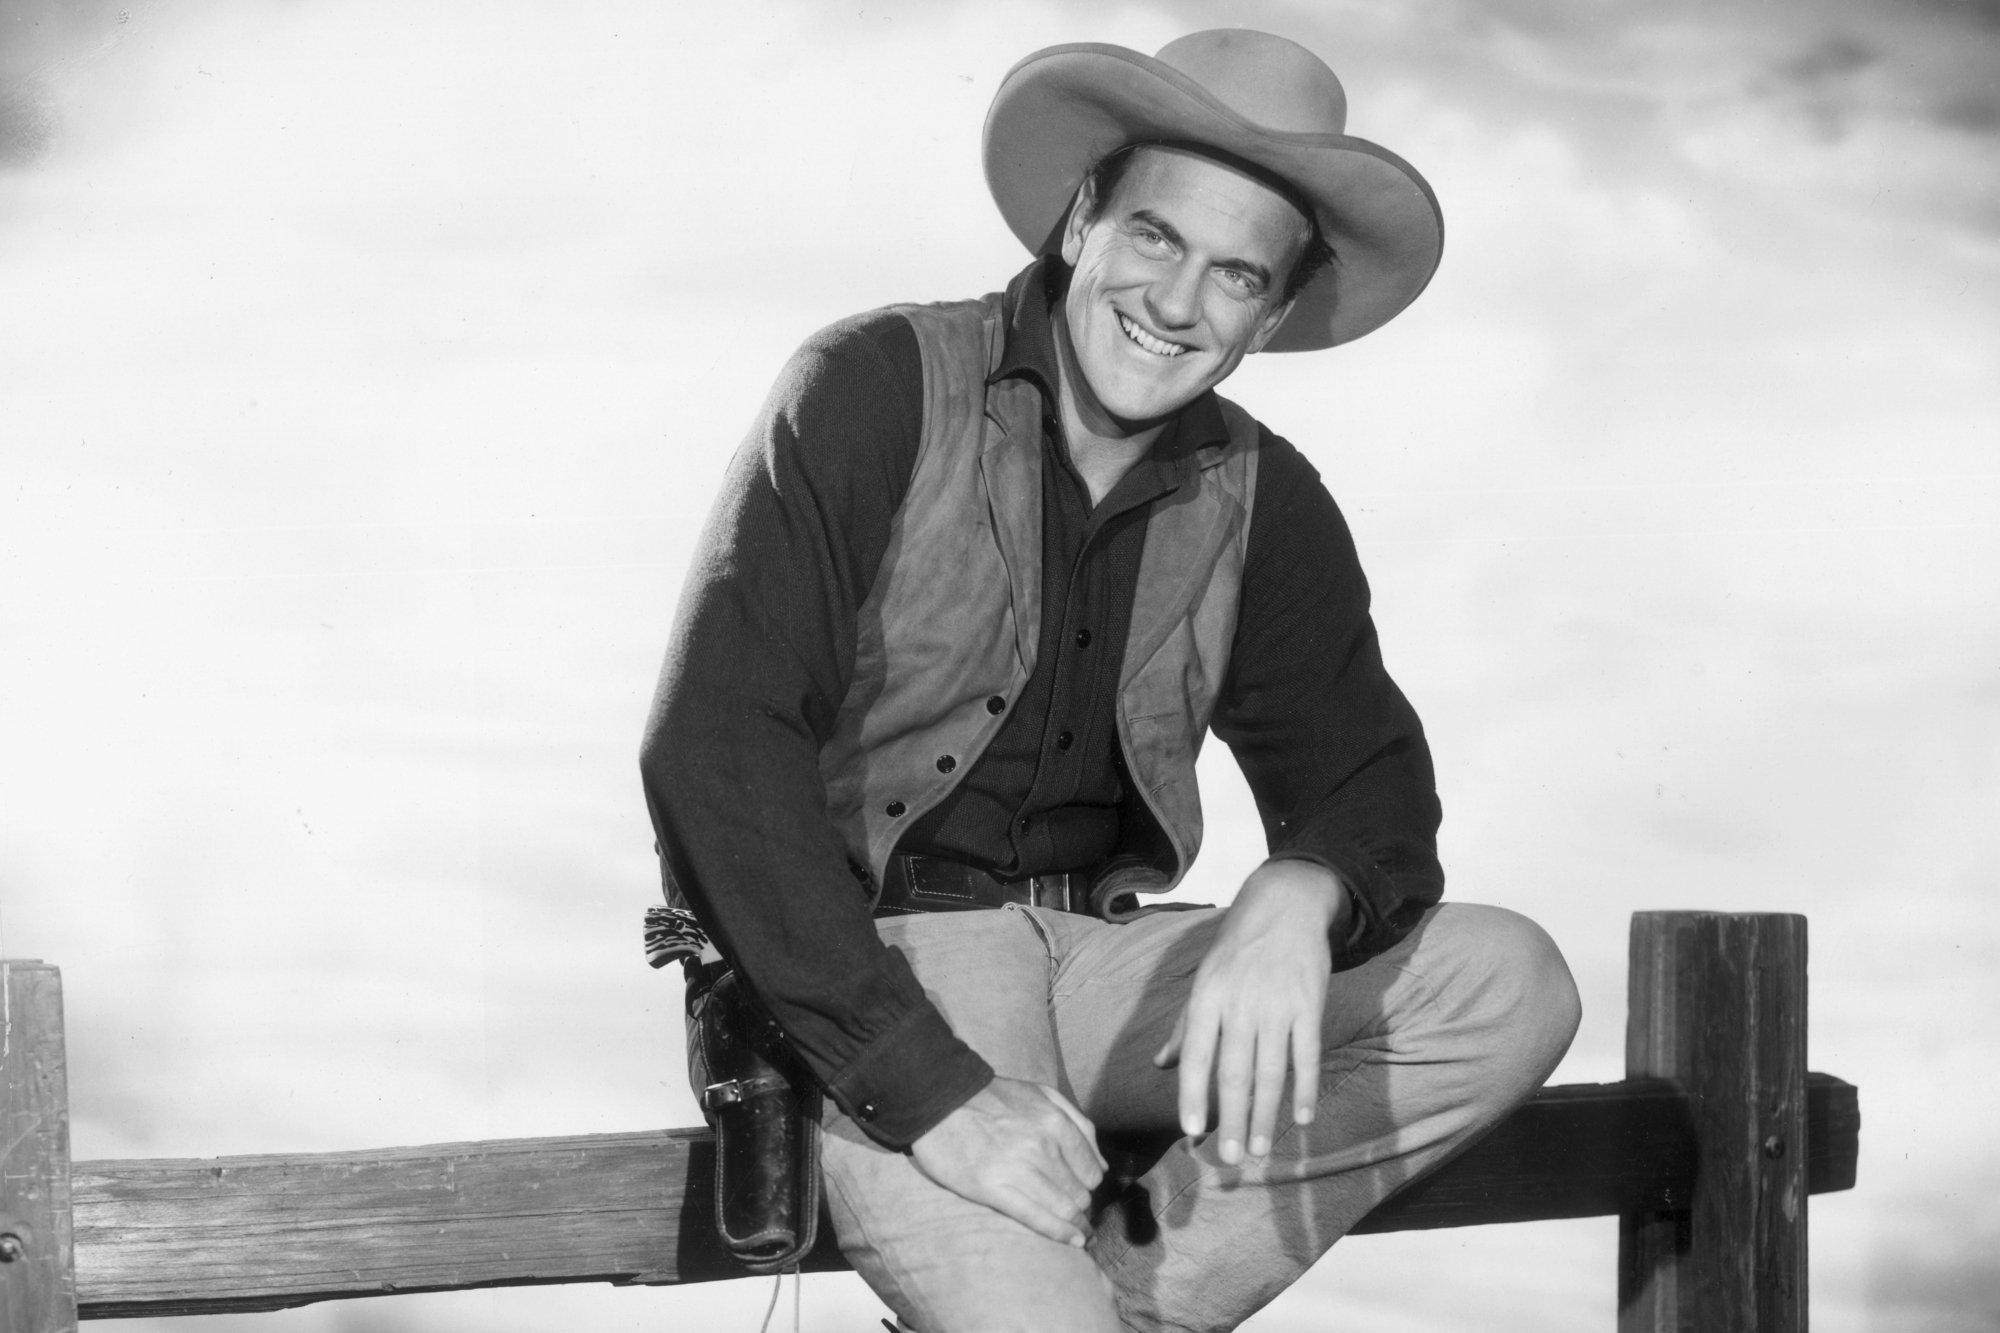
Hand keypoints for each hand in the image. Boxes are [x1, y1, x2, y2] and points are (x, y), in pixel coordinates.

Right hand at [909, 1076, 1107, 1247]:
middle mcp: (1042, 1148)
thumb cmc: (994, 1098)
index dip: (1089, 1185)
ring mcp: (1018, 1171)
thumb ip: (1078, 1124)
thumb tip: (1103, 1164)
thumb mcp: (1042, 1094)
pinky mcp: (993, 1190)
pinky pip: (1036, 1218)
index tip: (1083, 1191)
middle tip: (1078, 1213)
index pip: (1091, 1171)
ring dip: (1075, 1224)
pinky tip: (1072, 1241)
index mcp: (1056, 1124)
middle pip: (1079, 1194)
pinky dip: (1059, 1234)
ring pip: (1063, 1209)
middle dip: (1081, 1206)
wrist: (941, 1100)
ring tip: (1081, 1233)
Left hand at [1153, 860, 1347, 1164]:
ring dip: (1266, 1115)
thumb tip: (1161, 1065)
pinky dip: (1306, 1088)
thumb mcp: (1203, 978)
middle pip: (1234, 1072)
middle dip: (1232, 1119)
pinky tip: (1302, 1119)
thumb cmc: (1237, 948)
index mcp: (1207, 998)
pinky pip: (1307, 1055)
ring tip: (1261, 1150)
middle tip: (1231, 1159)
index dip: (1193, 1094)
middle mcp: (1240, 1004)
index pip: (1197, 1054)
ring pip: (1270, 1071)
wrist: (1285, 905)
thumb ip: (1185, 1026)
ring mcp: (1277, 1005)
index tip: (1190, 1130)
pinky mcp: (1309, 1005)